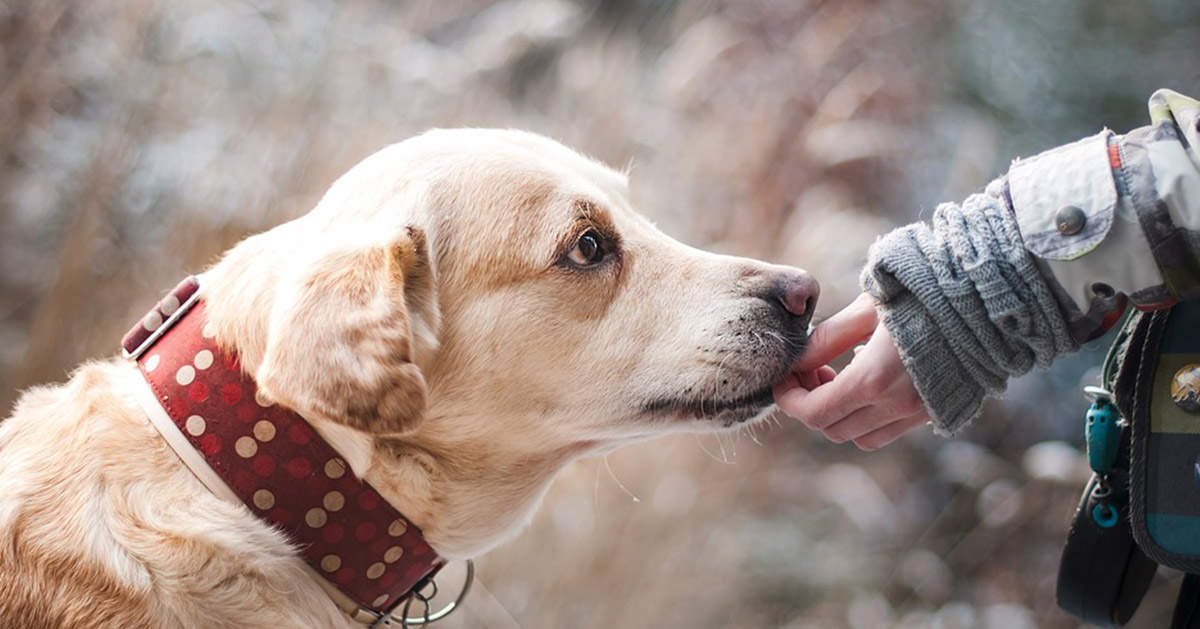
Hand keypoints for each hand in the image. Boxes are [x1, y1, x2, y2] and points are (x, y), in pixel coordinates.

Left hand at [773, 293, 930, 449]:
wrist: (989, 299)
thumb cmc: (924, 292)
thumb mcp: (868, 308)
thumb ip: (828, 338)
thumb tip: (797, 360)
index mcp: (874, 380)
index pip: (814, 413)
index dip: (789, 399)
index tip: (783, 378)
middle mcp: (897, 406)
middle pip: (832, 429)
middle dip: (810, 404)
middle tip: (810, 370)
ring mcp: (919, 413)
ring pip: (860, 437)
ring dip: (839, 414)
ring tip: (837, 375)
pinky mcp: (936, 411)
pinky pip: (889, 430)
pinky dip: (868, 416)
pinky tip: (870, 379)